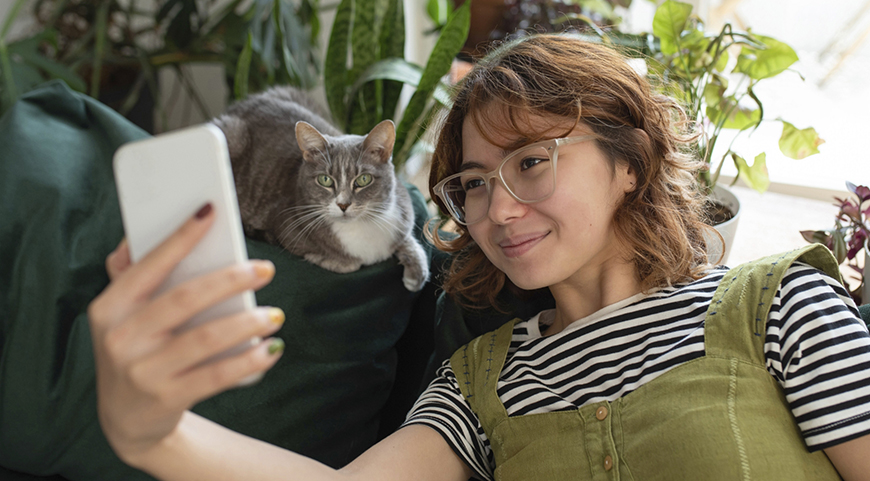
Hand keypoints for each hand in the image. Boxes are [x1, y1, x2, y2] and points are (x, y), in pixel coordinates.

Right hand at [88, 204, 284, 465]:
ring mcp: (143, 371)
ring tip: (275, 314)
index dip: (181, 236)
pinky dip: (249, 361)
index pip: (149, 265)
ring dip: (248, 323)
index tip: (211, 210)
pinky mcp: (167, 398)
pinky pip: (216, 376)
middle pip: (185, 299)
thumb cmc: (136, 351)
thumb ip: (131, 276)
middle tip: (266, 269)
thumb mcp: (121, 316)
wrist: (126, 420)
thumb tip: (141, 230)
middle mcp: (121, 338)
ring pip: (206, 338)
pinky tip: (271, 349)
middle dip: (230, 279)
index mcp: (110, 308)